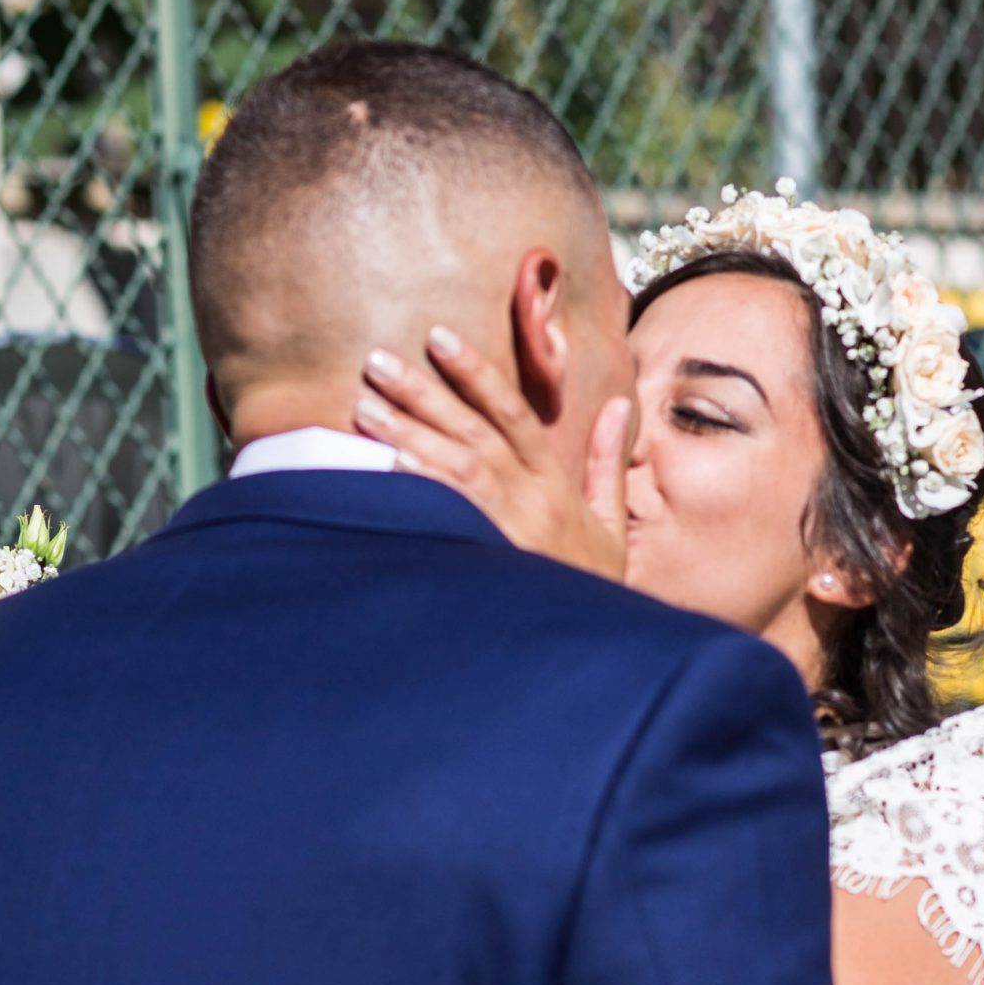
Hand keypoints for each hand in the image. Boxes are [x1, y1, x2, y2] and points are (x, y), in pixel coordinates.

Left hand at [355, 326, 633, 582]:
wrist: (591, 648)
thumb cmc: (590, 589)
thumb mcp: (610, 524)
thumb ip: (607, 463)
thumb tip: (618, 406)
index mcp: (553, 484)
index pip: (512, 413)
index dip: (475, 373)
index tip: (438, 336)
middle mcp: (530, 499)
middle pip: (473, 432)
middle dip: (424, 394)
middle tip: (377, 361)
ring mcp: (509, 531)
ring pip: (456, 469)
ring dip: (409, 435)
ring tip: (365, 408)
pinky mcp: (491, 563)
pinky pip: (452, 520)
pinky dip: (424, 492)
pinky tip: (389, 469)